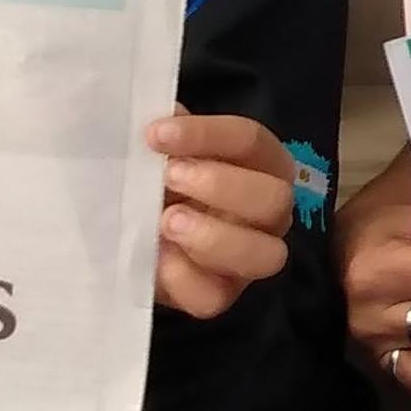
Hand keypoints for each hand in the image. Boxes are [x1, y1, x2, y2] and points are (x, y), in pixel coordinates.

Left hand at [150, 111, 297, 318]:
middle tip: (168, 177)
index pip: (252, 141)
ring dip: (214, 236)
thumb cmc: (160, 181)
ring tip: (165, 221)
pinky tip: (154, 256)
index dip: (207, 134)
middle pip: (276, 199)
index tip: (155, 134)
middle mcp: (268, 213)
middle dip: (221, 186)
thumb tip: (164, 113)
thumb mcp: (162, 151)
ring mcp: (249, 258)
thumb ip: (168, 133)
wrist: (135, 232)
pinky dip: (183, 277)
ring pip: (265, 256)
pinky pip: (215, 298)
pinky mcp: (220, 295)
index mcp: (261, 167)